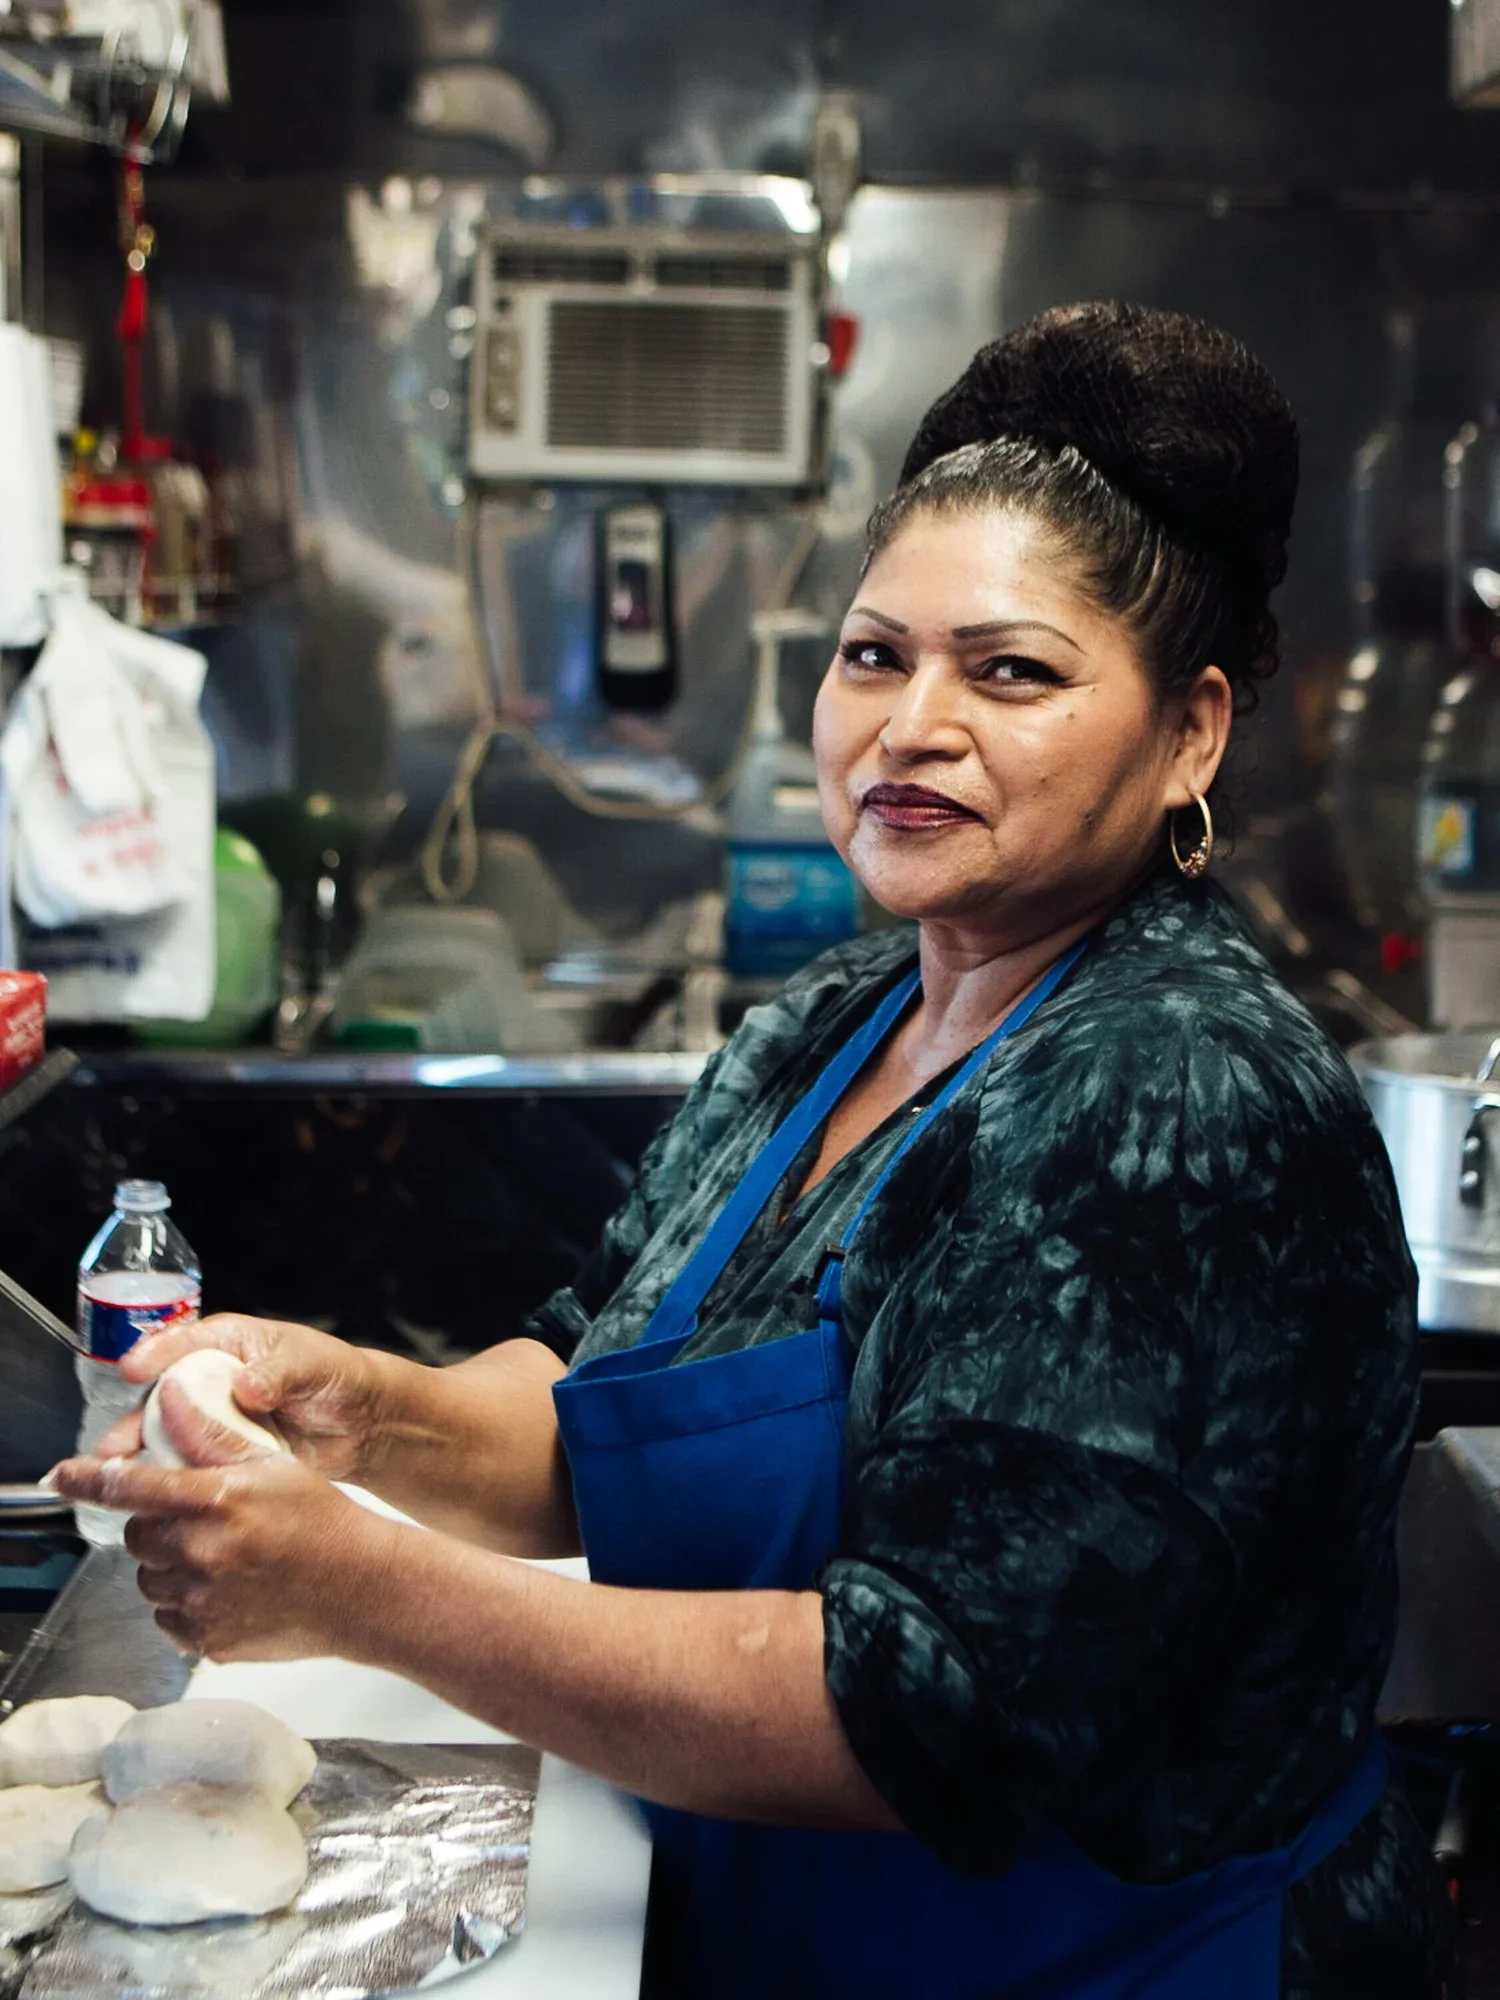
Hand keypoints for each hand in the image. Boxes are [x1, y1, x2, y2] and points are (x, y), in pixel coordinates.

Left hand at [48, 1452, 398, 1662]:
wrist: (362, 1591)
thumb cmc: (324, 1522)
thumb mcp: (274, 1466)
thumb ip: (212, 1438)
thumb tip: (168, 1402)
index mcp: (217, 1500)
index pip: (131, 1485)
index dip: (89, 1478)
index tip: (64, 1476)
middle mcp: (202, 1552)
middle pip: (138, 1536)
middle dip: (156, 1526)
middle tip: (198, 1522)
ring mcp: (203, 1601)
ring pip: (150, 1579)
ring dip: (170, 1566)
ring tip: (218, 1558)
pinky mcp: (208, 1640)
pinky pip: (168, 1620)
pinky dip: (185, 1605)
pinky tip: (225, 1590)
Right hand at [96, 1315, 385, 1480]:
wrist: (362, 1422)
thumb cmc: (337, 1376)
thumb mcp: (311, 1365)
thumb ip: (278, 1373)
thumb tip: (248, 1386)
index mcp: (230, 1343)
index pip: (183, 1341)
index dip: (155, 1354)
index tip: (134, 1370)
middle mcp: (214, 1378)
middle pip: (163, 1394)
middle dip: (135, 1419)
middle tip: (114, 1446)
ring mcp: (216, 1417)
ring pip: (169, 1432)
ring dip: (143, 1452)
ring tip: (120, 1474)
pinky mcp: (223, 1451)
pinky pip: (192, 1461)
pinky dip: (173, 1475)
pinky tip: (154, 1492)